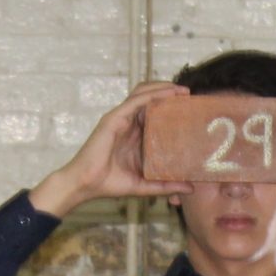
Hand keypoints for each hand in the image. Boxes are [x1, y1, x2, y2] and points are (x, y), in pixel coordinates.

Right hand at [28, 82, 193, 218]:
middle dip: (169, 92)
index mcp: (134, 134)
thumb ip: (166, 184)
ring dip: (163, 88)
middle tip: (188, 95)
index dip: (170, 106)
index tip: (190, 108)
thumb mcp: (144, 184)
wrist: (85, 185)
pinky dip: (154, 94)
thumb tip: (191, 188)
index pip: (154, 112)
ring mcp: (120, 118)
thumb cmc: (109, 184)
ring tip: (182, 91)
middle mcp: (128, 123)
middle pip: (150, 98)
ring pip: (143, 93)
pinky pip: (136, 100)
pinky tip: (169, 94)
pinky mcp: (114, 118)